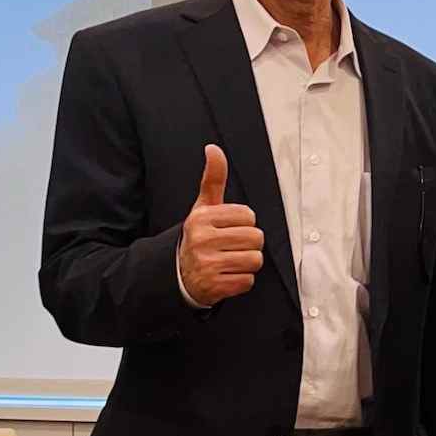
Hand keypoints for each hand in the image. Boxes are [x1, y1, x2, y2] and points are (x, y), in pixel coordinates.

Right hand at [179, 144, 264, 306]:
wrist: (179, 275)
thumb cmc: (199, 236)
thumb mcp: (203, 207)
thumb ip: (212, 179)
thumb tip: (213, 148)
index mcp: (201, 218)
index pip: (248, 216)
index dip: (244, 224)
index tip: (229, 229)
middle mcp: (202, 240)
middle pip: (256, 238)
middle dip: (249, 244)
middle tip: (232, 247)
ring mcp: (207, 265)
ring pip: (254, 260)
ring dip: (247, 263)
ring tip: (230, 261)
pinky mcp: (214, 287)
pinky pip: (248, 281)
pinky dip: (241, 281)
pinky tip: (227, 276)